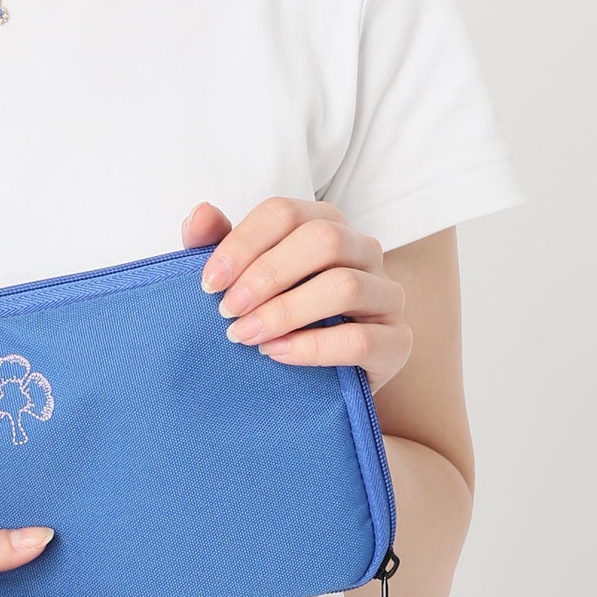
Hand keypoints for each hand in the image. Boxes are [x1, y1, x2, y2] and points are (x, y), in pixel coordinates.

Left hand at [180, 196, 411, 393]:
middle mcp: (363, 250)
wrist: (312, 383)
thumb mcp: (239, 281)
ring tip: (245, 336)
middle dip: (266, 275)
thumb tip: (199, 214)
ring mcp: (387, 295)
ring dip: (284, 312)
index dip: (242, 244)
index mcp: (324, 224)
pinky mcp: (397, 342)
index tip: (208, 283)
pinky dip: (311, 348)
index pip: (284, 213)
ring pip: (344, 286)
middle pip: (322, 239)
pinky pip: (361, 340)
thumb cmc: (272, 318)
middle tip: (227, 311)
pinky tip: (276, 354)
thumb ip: (215, 245)